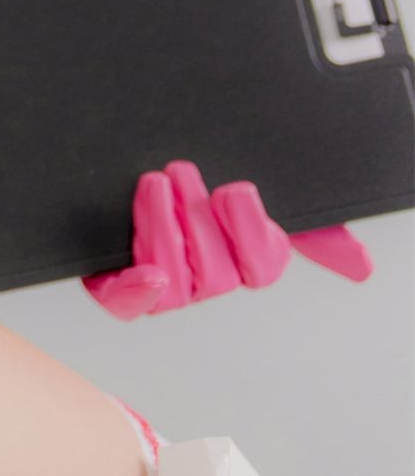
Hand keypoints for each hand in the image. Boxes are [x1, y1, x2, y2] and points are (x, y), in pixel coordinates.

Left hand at [83, 158, 373, 317]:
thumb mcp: (251, 197)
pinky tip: (146, 273)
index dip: (250, 231)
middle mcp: (205, 279)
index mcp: (241, 258)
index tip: (233, 189)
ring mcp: (162, 284)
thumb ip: (308, 227)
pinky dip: (137, 293)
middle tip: (180, 172)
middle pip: (217, 274)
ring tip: (154, 184)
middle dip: (198, 218)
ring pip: (177, 286)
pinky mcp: (117, 284)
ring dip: (164, 230)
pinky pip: (126, 305)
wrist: (134, 169)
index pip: (263, 266)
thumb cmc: (198, 189)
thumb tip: (358, 265)